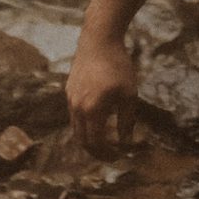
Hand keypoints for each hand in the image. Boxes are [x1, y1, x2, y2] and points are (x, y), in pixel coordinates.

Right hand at [66, 33, 139, 155]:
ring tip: (104, 141)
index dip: (106, 154)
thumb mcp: (129, 94)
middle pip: (82, 140)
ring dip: (88, 139)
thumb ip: (127, 120)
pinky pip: (74, 115)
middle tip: (110, 155)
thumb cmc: (118, 66)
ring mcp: (70, 99)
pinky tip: (97, 121)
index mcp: (92, 110)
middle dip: (95, 151)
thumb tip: (126, 141)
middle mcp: (77, 108)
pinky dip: (84, 125)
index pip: (95, 143)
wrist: (99, 41)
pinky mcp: (69, 91)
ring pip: (76, 128)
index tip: (118, 157)